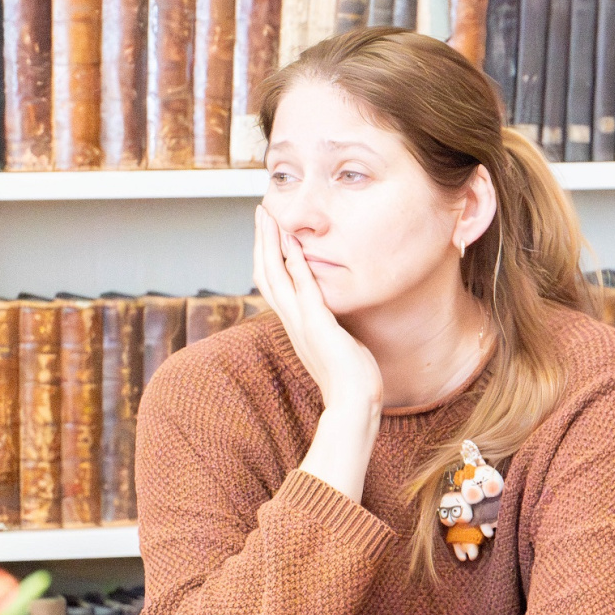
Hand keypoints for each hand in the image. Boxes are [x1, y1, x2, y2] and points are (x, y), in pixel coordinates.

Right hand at [252, 205, 381, 414]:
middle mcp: (292, 321)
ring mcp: (302, 323)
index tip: (269, 231)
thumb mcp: (337, 343)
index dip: (268, 255)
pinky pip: (303, 290)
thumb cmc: (351, 377)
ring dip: (271, 244)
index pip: (274, 283)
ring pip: (275, 276)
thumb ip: (329, 326)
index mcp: (296, 324)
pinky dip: (296, 265)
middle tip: (260, 212)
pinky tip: (294, 244)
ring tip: (268, 217)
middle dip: (262, 240)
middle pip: (265, 273)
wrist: (354, 402)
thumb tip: (333, 317)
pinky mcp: (317, 326)